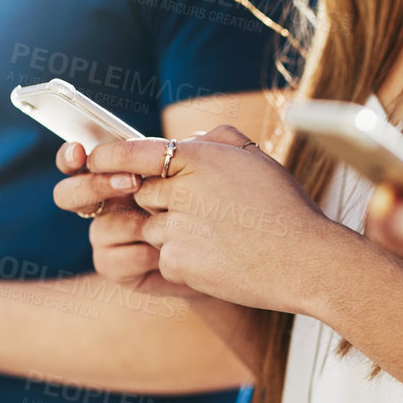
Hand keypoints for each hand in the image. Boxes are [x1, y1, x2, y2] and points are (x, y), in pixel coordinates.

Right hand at [52, 140, 191, 298]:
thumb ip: (186, 153)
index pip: (75, 161)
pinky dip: (145, 254)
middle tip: (132, 182)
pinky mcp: (111, 266)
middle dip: (94, 186)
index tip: (81, 152)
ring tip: (173, 223)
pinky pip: (116, 258)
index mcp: (111, 174)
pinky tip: (167, 252)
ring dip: (138, 223)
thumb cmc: (201, 209)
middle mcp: (101, 204)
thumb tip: (192, 136)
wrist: (211, 255)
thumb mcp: (195, 174)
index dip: (70, 157)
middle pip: (67, 194)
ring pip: (102, 227)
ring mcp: (103, 237)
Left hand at [72, 125, 348, 314]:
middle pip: (143, 195)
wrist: (306, 260)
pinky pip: (164, 260)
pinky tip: (220, 261)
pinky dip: (186, 262)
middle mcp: (182, 189)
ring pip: (152, 229)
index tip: (95, 160)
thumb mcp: (255, 158)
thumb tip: (187, 140)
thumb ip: (216, 139)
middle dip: (163, 205)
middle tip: (206, 216)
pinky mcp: (177, 262)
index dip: (108, 156)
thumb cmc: (285, 209)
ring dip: (176, 236)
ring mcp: (177, 228)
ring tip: (221, 240)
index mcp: (198, 158)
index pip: (133, 151)